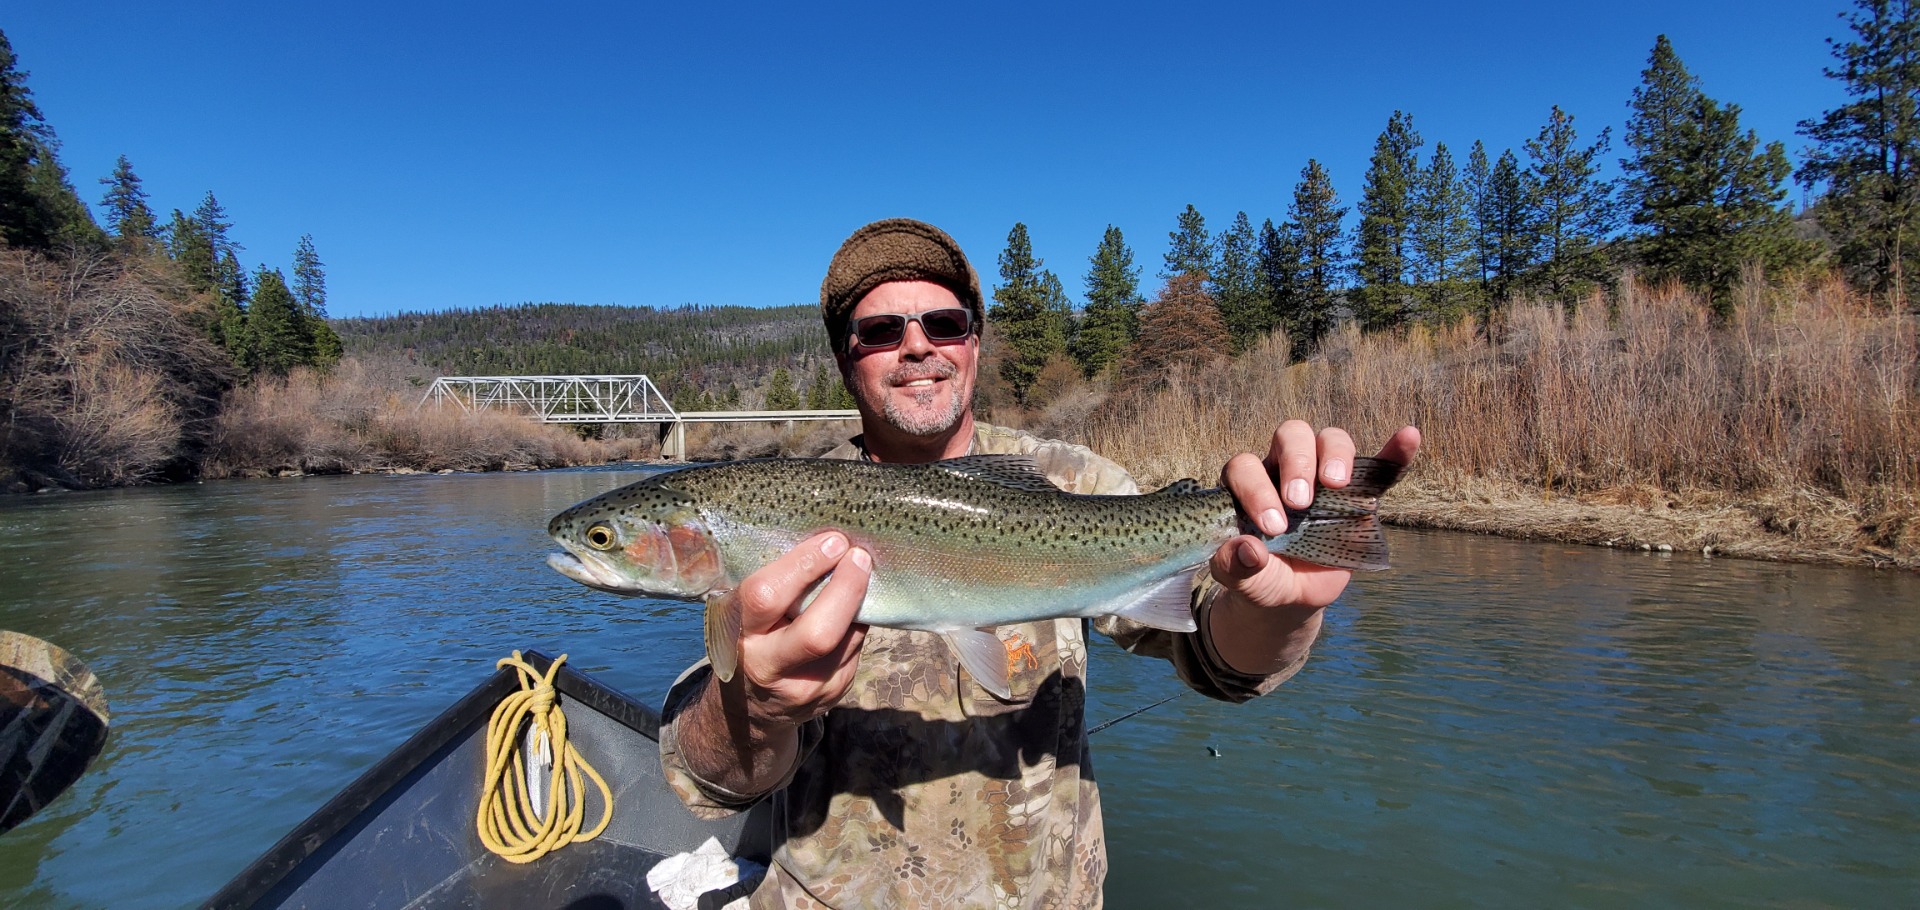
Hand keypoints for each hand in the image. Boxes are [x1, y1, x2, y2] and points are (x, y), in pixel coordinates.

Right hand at [682, 531, 869, 793]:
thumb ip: (771, 586)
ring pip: (845, 639)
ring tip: (858, 573)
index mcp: (736, 636)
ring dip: (856, 603)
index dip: (804, 566)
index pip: (767, 598)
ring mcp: (803, 689)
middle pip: (817, 633)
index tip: (832, 541)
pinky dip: (856, 624)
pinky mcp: (831, 696)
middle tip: (860, 556)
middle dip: (846, 588)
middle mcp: (768, 668)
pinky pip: (854, 651)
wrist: (748, 710)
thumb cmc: (747, 639)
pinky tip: (850, 609)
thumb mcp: (740, 614)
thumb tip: (823, 541)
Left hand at [1204, 422, 1420, 675]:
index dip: (1256, 489)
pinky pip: (1380, 466)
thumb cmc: (1262, 578)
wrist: (1292, 596)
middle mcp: (1284, 469)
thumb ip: (1235, 567)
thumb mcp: (1245, 580)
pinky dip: (1396, 451)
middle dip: (1296, 462)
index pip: (1246, 467)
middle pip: (1290, 436)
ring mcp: (1324, 479)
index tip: (1271, 526)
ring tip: (1337, 484)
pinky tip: (1409, 436)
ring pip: (1330, 440)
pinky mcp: (1359, 495)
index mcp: (1249, 484)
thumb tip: (1247, 549)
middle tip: (1300, 501)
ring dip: (1335, 454)